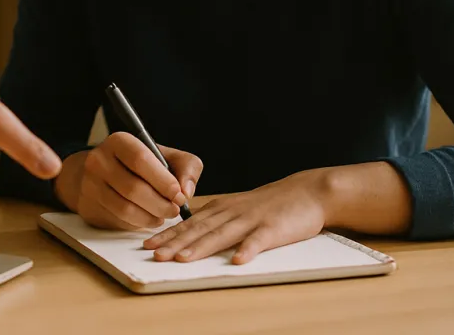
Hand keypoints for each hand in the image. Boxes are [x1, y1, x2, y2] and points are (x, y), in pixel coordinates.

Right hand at [56, 132, 202, 230]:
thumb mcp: (164, 156)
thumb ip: (186, 166)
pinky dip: (139, 223)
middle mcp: (99, 160)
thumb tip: (186, 191)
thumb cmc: (138, 164)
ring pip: (125, 208)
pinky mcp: (89, 206)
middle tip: (175, 209)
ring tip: (163, 215)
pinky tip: (148, 218)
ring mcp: (90, 184)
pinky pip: (118, 220)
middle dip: (161, 204)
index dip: (163, 181)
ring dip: (151, 217)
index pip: (140, 160)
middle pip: (133, 188)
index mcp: (119, 141)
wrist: (100, 173)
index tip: (178, 194)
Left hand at [142, 168, 332, 263]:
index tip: (148, 245)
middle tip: (155, 254)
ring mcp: (251, 220)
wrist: (305, 192)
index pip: (189, 223)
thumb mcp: (236, 208)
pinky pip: (258, 240)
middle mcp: (231, 212)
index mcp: (221, 208)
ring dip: (201, 247)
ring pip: (222, 234)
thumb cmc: (269, 204)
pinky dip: (248, 250)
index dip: (168, 234)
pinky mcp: (273, 228)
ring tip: (183, 259)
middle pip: (199, 229)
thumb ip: (215, 220)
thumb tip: (189, 234)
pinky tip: (237, 261)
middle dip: (175, 243)